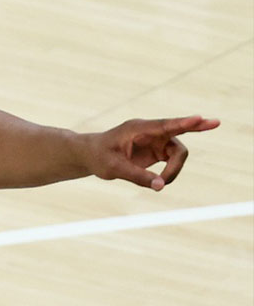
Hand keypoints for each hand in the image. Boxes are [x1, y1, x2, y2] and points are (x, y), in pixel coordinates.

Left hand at [87, 116, 219, 190]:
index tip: (199, 118)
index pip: (164, 125)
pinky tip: (162, 181)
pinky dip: (170, 172)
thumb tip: (161, 186)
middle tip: (216, 123)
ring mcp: (155, 141)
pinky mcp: (156, 151)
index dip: (183, 123)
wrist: (89, 155)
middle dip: (193, 134)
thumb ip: (138, 177)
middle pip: (178, 135)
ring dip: (175, 169)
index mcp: (138, 128)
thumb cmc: (98, 156)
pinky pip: (172, 161)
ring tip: (162, 182)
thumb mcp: (114, 169)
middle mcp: (150, 132)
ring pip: (177, 153)